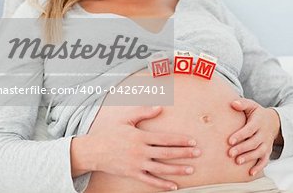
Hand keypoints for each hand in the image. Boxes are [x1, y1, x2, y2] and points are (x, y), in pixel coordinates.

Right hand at [74, 106, 201, 190]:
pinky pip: (150, 180)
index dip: (180, 140)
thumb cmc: (110, 133)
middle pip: (166, 153)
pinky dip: (162, 185)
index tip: (192, 141)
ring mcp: (137, 164)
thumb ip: (143, 112)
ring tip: (191, 169)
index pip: (165, 138)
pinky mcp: (133, 174)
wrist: (93, 151)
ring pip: (161, 168)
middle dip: (184, 153)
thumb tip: (160, 107)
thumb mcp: (126, 119)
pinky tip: (173, 186)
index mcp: (140, 136)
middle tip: (198, 153)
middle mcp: (140, 151)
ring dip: (177, 170)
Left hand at [227, 98, 279, 175]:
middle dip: (242, 149)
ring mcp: (266, 144)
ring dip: (249, 158)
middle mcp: (263, 134)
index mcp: (258, 122)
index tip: (229, 141)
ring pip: (259, 153)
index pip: (249, 130)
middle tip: (230, 153)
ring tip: (238, 161)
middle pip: (253, 143)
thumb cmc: (257, 114)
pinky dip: (259, 167)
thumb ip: (242, 104)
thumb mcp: (252, 106)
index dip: (240, 135)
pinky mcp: (268, 151)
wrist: (273, 122)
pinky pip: (265, 161)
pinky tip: (250, 173)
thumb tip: (233, 103)